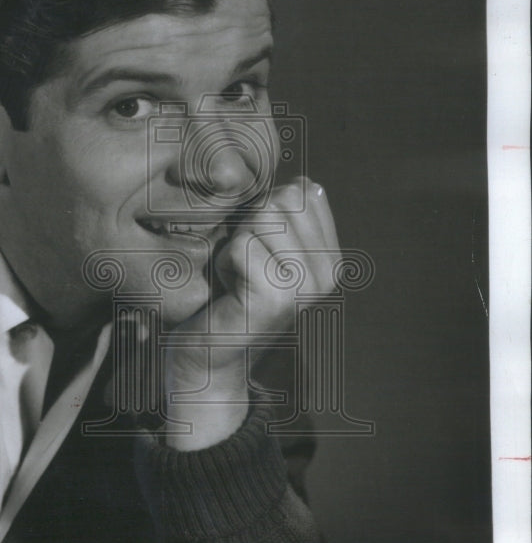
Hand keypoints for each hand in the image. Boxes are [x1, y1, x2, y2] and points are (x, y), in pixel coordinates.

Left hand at [163, 177, 340, 450]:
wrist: (209, 358)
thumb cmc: (226, 295)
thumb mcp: (262, 245)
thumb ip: (285, 214)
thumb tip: (308, 184)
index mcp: (332, 259)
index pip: (300, 192)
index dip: (263, 216)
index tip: (257, 256)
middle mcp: (329, 274)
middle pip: (281, 202)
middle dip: (248, 229)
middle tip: (243, 271)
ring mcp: (307, 288)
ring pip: (261, 220)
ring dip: (235, 246)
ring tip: (237, 281)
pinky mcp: (278, 300)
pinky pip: (241, 245)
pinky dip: (224, 264)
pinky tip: (229, 293)